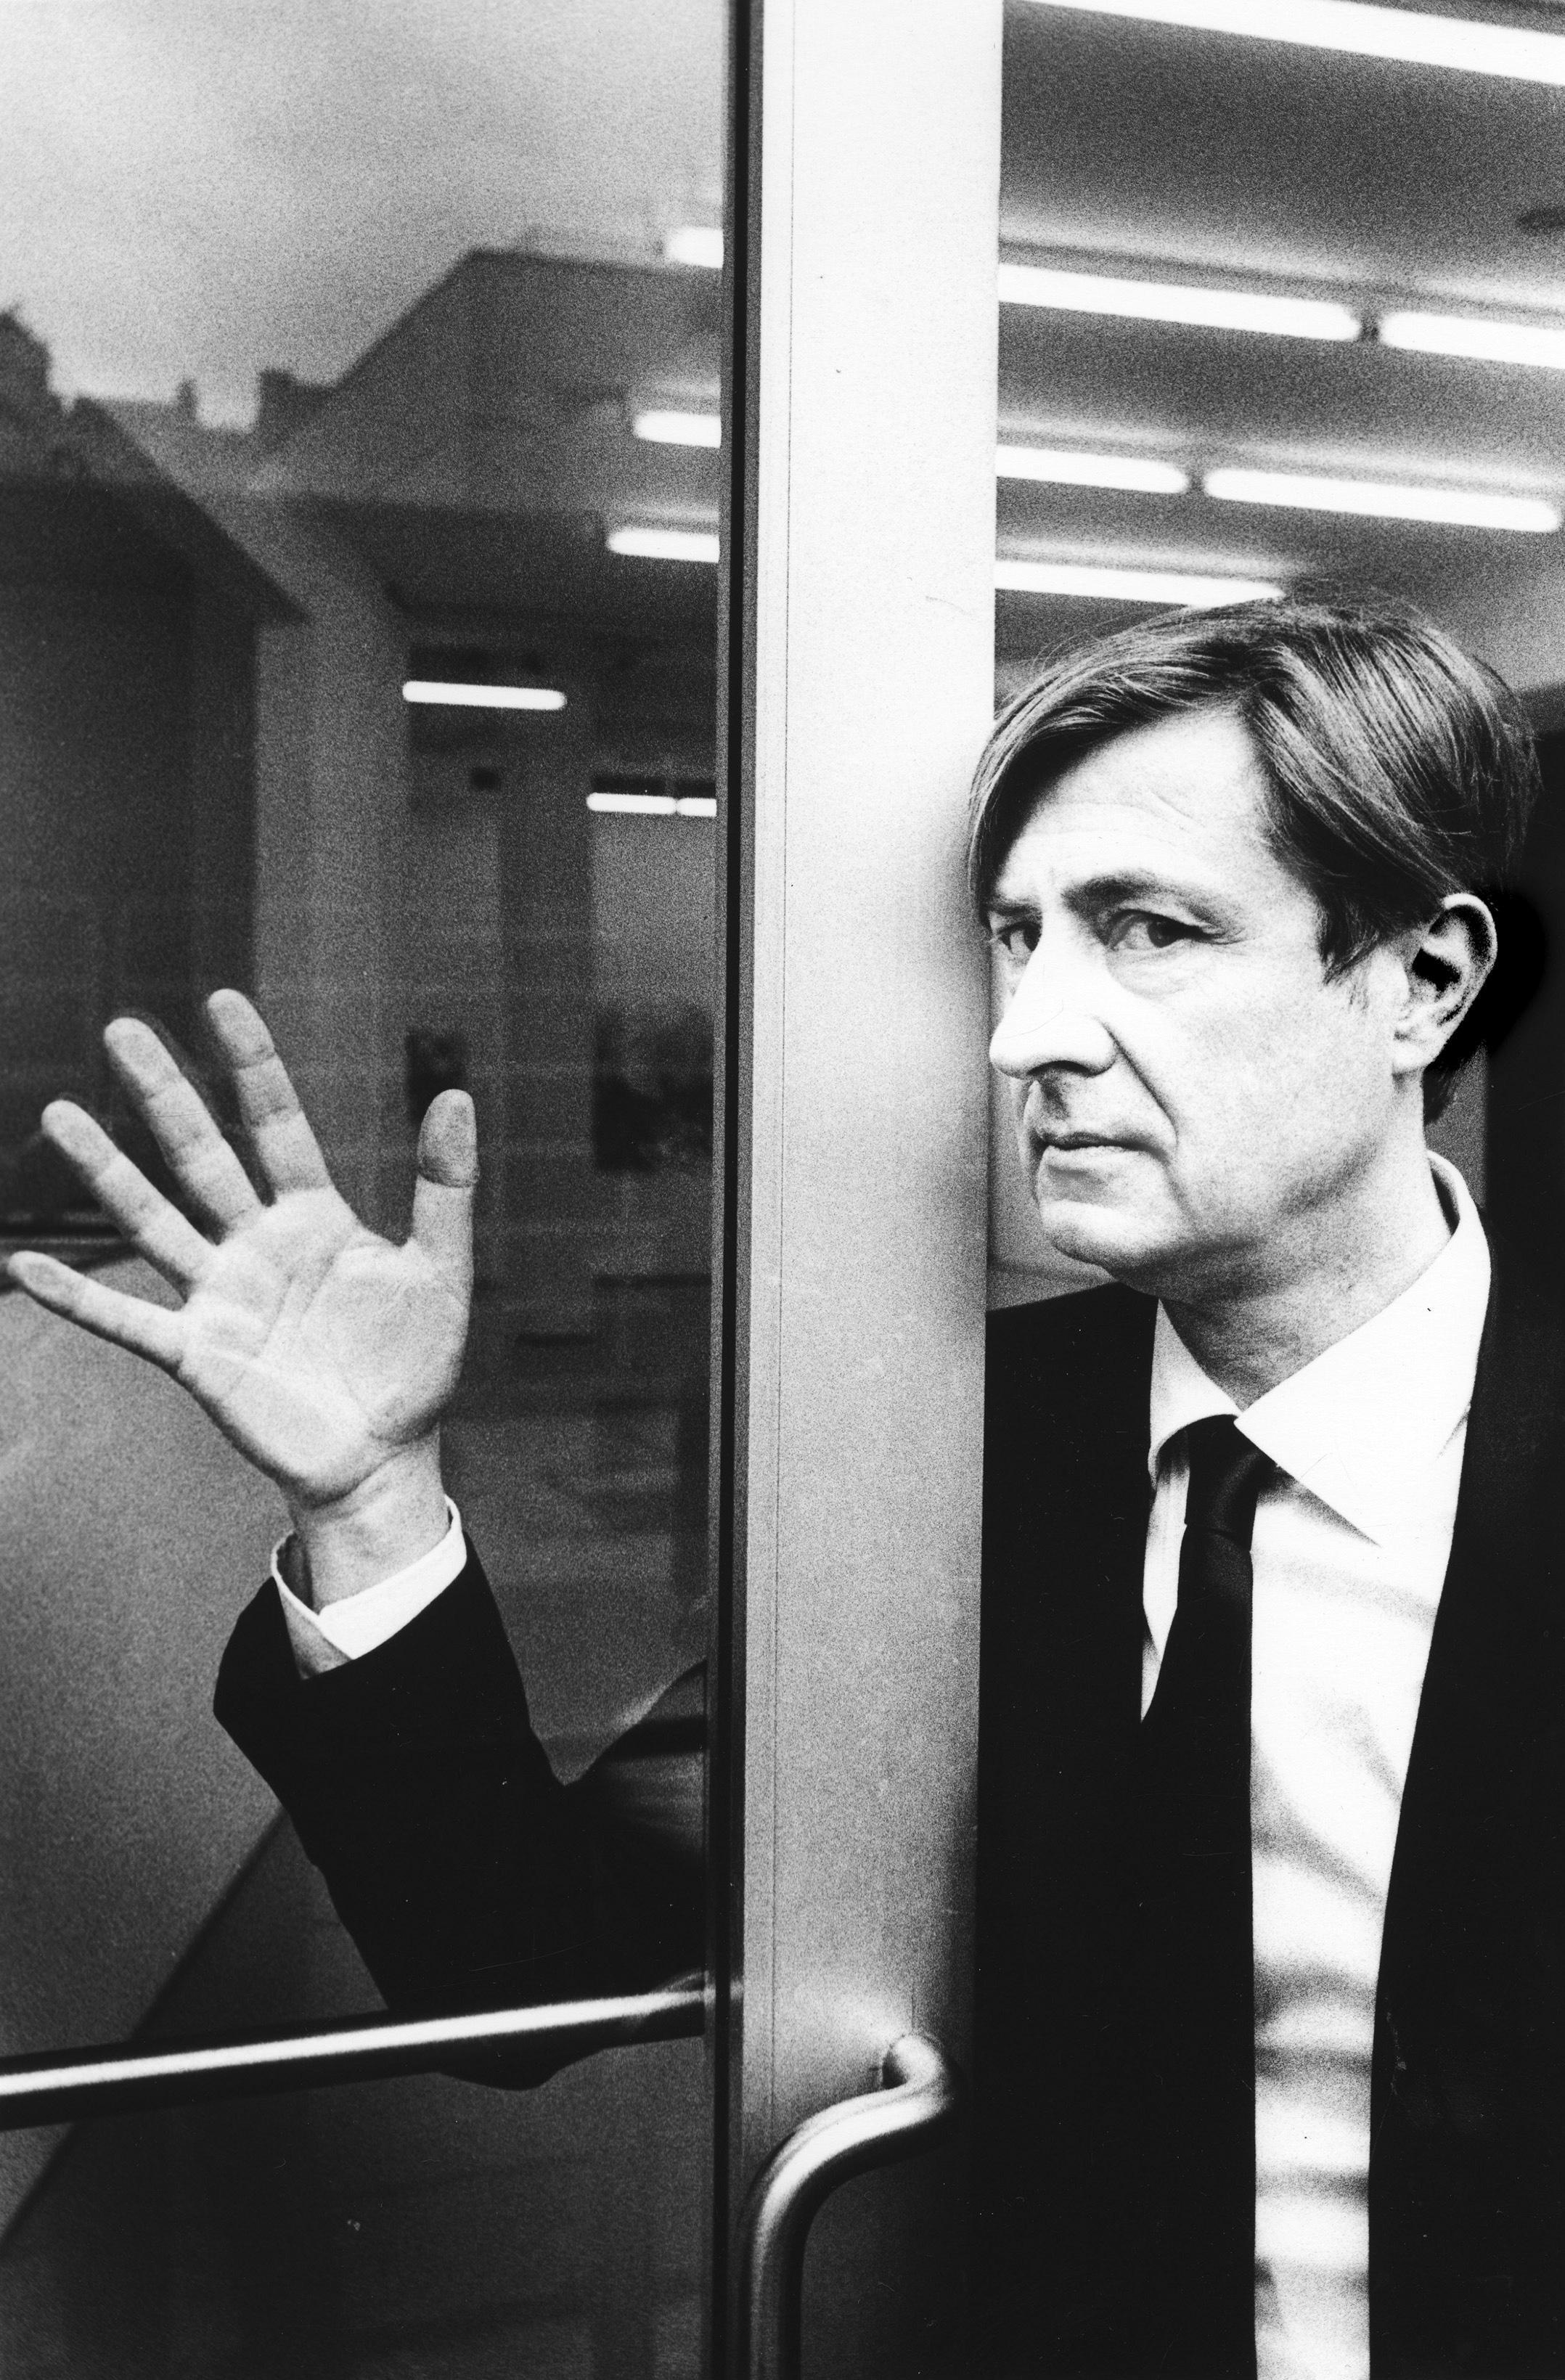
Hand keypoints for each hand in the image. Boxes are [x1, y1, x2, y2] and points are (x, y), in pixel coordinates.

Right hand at [6, 991, 475, 1601]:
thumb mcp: (440, 1271)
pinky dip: (78, 1297)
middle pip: (200, 1153)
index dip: (252, 1063)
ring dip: (106, 1170)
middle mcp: (255, 1243)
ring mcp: (219, 1295)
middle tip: (121, 1028)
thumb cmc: (412, 1366)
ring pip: (152, 1220)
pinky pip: (126, 1319)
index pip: (276, 1122)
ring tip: (58, 1113)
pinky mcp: (196, 1354)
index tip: (223, 999)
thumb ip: (445, 1187)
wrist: (383, 1457)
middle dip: (164, 1093)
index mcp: (314, 1215)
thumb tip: (456, 1094)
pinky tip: (26, 1266)